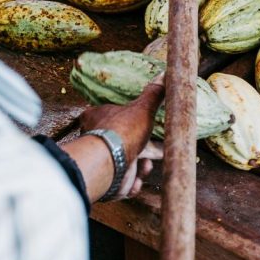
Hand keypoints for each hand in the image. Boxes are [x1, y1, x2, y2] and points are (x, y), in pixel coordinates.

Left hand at [63, 75, 165, 203]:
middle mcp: (95, 140)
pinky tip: (135, 182)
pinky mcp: (105, 182)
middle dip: (144, 151)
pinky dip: (132, 184)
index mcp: (98, 118)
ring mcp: (100, 162)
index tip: (149, 131)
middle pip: (124, 144)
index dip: (135, 126)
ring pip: (126, 165)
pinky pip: (122, 184)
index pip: (116, 119)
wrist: (110, 163)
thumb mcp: (142, 108)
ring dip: (140, 168)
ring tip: (144, 166)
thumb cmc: (122, 132)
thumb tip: (165, 76)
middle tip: (156, 153)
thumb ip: (153, 94)